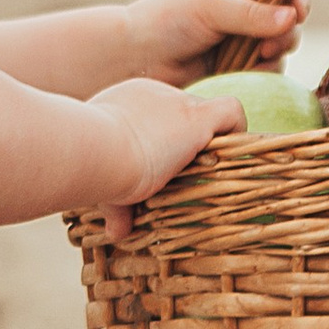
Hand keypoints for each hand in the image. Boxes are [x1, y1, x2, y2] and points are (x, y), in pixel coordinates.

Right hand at [87, 74, 229, 238]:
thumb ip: (116, 206)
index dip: (162, 141)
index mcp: (128, 103)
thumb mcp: (103, 187)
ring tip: (213, 170)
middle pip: (183, 114)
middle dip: (186, 142)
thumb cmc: (91, 168)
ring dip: (214, 139)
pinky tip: (231, 158)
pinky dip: (237, 131)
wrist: (94, 151)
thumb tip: (117, 233)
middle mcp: (155, 95)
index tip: (161, 167)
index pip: (156, 115)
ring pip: (210, 111)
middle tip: (186, 177)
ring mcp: (178, 103)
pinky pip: (230, 111)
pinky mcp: (196, 116)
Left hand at [118, 0, 306, 86]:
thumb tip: (292, 17)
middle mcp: (246, 12)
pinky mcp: (236, 71)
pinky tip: (239, 75)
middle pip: (289, 22)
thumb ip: (250, 13)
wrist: (134, 59)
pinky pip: (264, 74)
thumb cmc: (166, 21)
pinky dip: (259, 75)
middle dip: (285, 34)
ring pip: (280, 51)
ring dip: (272, 56)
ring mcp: (242, 43)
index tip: (297, 13)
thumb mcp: (209, 8)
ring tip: (251, 60)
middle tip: (267, 46)